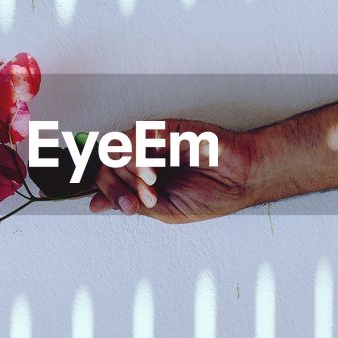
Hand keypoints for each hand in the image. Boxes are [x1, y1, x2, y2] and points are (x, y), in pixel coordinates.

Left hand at [89, 118, 258, 223]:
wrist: (242, 180)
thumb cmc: (212, 194)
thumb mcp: (166, 209)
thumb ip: (132, 202)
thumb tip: (96, 204)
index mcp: (140, 177)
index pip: (106, 177)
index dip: (107, 192)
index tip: (120, 207)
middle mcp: (143, 156)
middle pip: (106, 163)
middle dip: (116, 187)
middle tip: (138, 202)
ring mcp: (153, 141)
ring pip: (117, 149)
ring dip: (129, 174)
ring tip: (152, 187)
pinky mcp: (165, 129)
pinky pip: (136, 136)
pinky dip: (137, 157)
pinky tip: (153, 173)